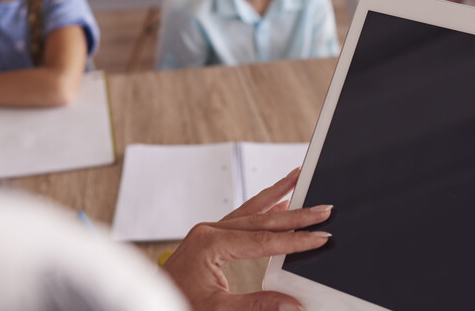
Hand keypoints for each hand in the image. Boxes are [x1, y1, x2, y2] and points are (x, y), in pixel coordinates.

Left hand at [162, 168, 331, 310]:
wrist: (151, 302)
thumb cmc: (177, 303)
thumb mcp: (217, 310)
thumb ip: (256, 305)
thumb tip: (291, 303)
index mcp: (210, 244)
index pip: (263, 241)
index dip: (295, 240)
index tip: (320, 236)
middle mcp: (209, 231)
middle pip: (261, 218)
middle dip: (295, 213)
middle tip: (322, 207)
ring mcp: (208, 232)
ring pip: (251, 209)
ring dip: (277, 194)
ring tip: (298, 177)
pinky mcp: (209, 237)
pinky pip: (242, 217)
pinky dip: (262, 207)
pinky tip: (278, 200)